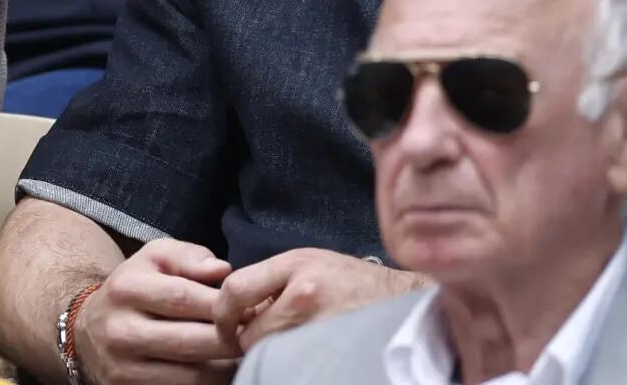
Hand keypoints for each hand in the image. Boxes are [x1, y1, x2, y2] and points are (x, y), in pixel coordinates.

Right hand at [72, 239, 240, 384]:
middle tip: (255, 335)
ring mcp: (123, 369)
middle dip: (231, 340)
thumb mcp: (154, 258)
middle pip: (191, 342)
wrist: (87, 332)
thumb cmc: (133, 289)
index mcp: (127, 289)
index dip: (224, 306)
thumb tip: (223, 271)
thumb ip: (189, 257)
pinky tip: (219, 368)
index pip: (186, 298)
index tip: (251, 308)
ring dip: (225, 367)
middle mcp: (121, 331)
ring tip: (242, 353)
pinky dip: (208, 383)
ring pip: (193, 376)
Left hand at [215, 248, 427, 352]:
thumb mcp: (311, 263)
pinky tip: (302, 353)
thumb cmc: (353, 282)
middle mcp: (305, 293)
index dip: (223, 314)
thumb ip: (273, 280)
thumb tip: (237, 309)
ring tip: (290, 342)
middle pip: (249, 331)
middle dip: (250, 339)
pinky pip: (291, 364)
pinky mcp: (331, 350)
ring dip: (271, 353)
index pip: (235, 289)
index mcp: (296, 264)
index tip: (227, 325)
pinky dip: (289, 362)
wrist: (403, 300)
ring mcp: (320, 324)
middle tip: (264, 338)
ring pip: (269, 352)